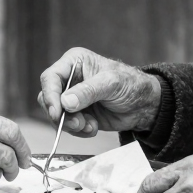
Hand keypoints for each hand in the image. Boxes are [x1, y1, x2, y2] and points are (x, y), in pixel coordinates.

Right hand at [37, 47, 162, 136]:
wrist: (143, 105)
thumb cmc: (131, 85)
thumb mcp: (111, 84)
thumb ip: (88, 92)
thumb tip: (65, 103)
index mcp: (74, 62)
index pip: (50, 78)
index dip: (50, 96)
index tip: (57, 113)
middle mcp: (69, 78)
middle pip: (48, 98)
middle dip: (61, 114)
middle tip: (78, 124)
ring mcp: (72, 97)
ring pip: (56, 115)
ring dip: (71, 125)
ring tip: (91, 126)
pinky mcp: (77, 114)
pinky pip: (66, 126)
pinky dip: (78, 131)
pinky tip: (93, 128)